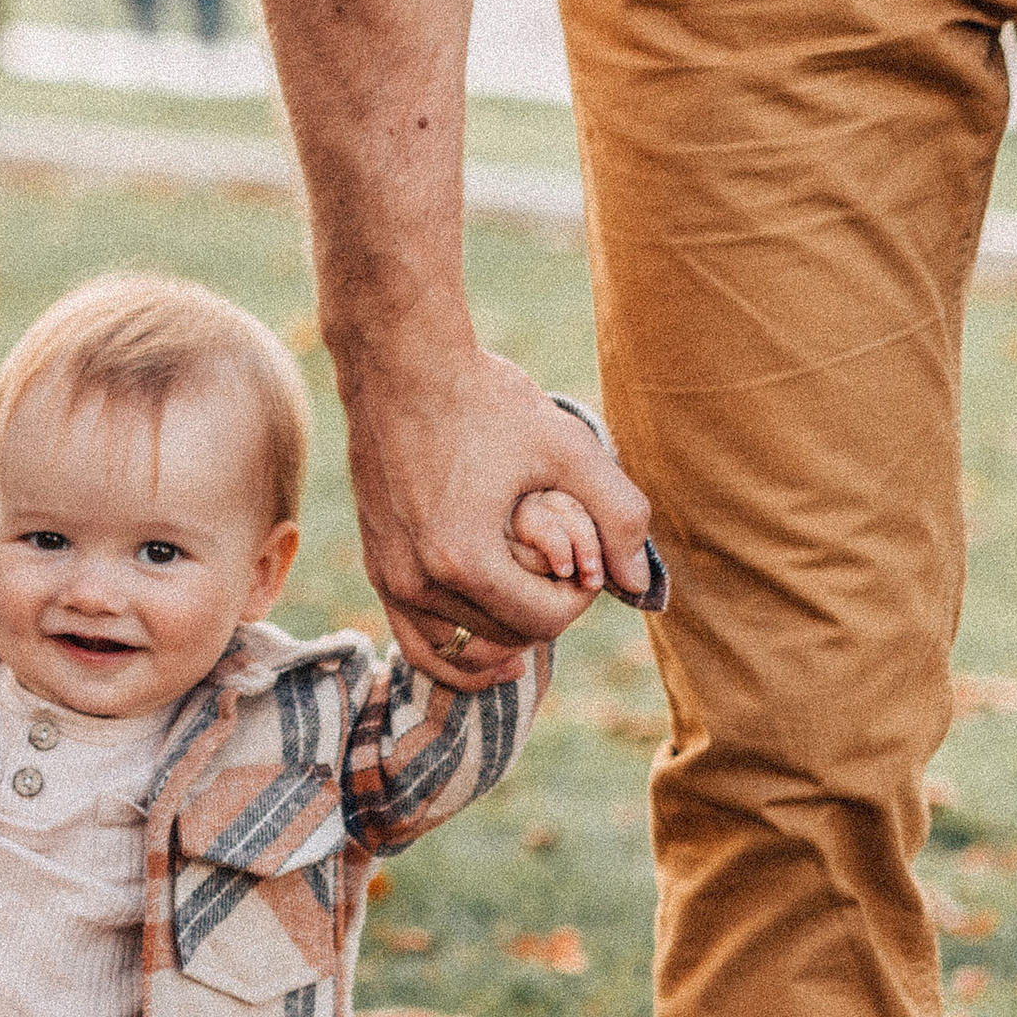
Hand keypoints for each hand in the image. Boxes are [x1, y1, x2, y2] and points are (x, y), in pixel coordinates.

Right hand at [340, 343, 653, 685]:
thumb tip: (639, 582)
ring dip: (505, 638)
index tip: (586, 558)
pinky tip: (491, 649)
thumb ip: (618, 515)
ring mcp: (389, 580)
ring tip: (536, 616)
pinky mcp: (377, 569)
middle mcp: (418, 583)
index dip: (580, 597)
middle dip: (543, 612)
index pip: (544, 621)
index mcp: (466, 560)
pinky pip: (417, 642)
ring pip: (460, 653)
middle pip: (505, 639)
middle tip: (563, 569)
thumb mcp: (568, 447)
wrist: (400, 362)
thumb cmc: (486, 399)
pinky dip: (457, 652)